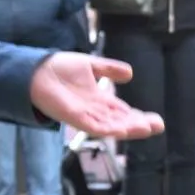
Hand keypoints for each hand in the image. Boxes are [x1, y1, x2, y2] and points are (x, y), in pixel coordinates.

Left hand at [28, 54, 163, 139]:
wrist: (36, 70)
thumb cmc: (58, 68)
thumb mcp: (90, 65)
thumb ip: (109, 69)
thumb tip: (130, 73)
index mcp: (99, 100)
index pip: (123, 112)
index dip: (139, 116)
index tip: (157, 120)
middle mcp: (94, 111)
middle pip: (122, 122)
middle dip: (140, 125)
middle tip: (159, 126)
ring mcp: (85, 116)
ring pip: (112, 126)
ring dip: (130, 128)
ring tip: (148, 128)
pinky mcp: (74, 118)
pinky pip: (95, 127)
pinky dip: (110, 129)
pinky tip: (123, 129)